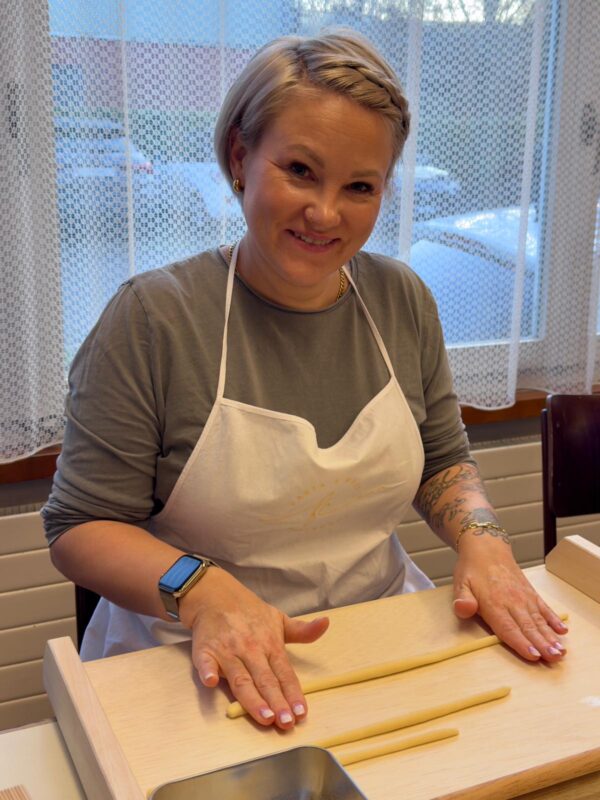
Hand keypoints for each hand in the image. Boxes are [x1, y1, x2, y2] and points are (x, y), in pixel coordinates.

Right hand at [178, 568, 328, 729]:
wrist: (216, 595)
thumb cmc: (250, 613)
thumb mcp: (279, 619)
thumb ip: (302, 630)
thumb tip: (326, 623)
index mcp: (270, 644)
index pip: (284, 673)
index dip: (293, 693)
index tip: (301, 713)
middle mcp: (251, 649)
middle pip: (265, 680)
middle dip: (277, 702)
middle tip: (286, 723)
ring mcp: (227, 650)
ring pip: (241, 679)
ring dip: (252, 698)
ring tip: (264, 717)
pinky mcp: (205, 650)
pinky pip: (206, 663)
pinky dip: (208, 672)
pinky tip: (212, 682)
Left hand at [452, 536, 567, 661]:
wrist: (487, 548)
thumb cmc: (472, 570)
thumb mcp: (460, 584)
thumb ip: (463, 599)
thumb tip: (463, 609)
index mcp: (493, 603)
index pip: (508, 627)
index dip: (520, 643)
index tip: (533, 656)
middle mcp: (512, 601)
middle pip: (528, 626)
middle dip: (542, 644)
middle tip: (554, 659)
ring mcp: (524, 597)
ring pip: (538, 620)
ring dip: (550, 636)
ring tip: (560, 651)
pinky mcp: (530, 592)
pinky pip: (544, 608)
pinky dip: (554, 619)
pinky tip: (562, 630)